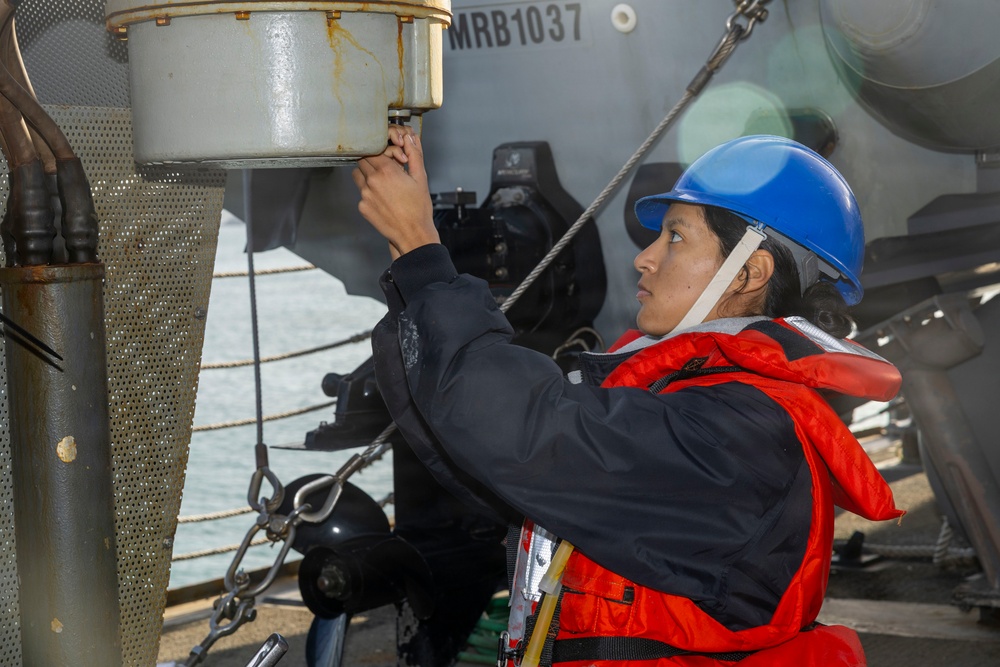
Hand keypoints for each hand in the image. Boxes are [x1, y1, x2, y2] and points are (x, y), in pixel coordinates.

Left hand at [353, 125, 439, 257]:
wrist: (412, 234)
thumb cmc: (419, 208)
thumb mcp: (420, 178)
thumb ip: (414, 155)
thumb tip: (411, 138)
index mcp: (386, 171)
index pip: (373, 149)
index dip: (382, 151)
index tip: (390, 157)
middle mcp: (371, 181)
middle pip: (363, 160)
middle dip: (373, 161)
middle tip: (386, 168)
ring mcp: (364, 195)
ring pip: (358, 175)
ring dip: (367, 174)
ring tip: (383, 183)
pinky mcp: (362, 207)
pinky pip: (361, 192)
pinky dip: (369, 192)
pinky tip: (383, 199)